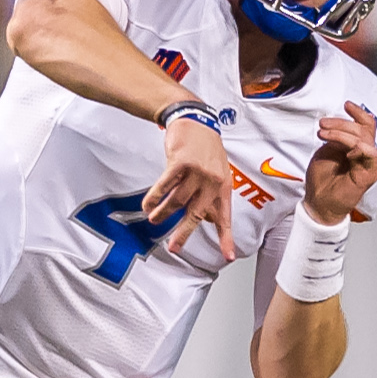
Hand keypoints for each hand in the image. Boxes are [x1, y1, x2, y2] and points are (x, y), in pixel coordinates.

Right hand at [141, 110, 235, 262]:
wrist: (196, 120)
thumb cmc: (206, 147)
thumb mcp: (217, 171)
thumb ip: (211, 195)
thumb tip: (206, 218)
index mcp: (223, 186)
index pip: (225, 217)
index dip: (227, 238)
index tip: (228, 256)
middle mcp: (212, 181)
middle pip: (196, 214)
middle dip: (183, 233)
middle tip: (174, 248)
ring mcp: (197, 171)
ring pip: (176, 201)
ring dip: (162, 212)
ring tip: (154, 219)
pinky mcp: (180, 162)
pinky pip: (164, 186)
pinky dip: (154, 197)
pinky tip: (148, 204)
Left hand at [303, 102, 376, 225]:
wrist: (319, 202)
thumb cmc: (322, 179)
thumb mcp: (327, 151)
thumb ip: (337, 138)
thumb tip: (342, 125)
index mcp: (358, 147)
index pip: (366, 125)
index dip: (358, 113)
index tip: (346, 104)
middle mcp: (366, 154)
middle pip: (364, 129)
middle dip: (342, 123)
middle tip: (323, 124)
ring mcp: (369, 164)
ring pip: (365, 139)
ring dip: (343, 133)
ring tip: (324, 134)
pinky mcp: (369, 174)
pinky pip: (371, 155)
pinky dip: (358, 147)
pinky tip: (344, 150)